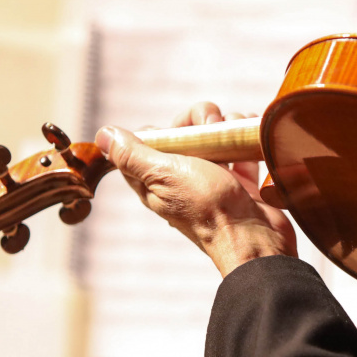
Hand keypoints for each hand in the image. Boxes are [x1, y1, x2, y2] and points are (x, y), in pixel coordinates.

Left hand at [95, 102, 296, 276]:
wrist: (254, 236)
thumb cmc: (207, 207)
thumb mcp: (164, 175)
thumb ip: (132, 154)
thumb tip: (102, 134)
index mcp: (155, 181)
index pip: (147, 143)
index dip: (161, 130)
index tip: (176, 131)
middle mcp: (182, 178)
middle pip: (184, 132)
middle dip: (199, 120)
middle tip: (211, 126)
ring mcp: (212, 178)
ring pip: (213, 135)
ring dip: (225, 126)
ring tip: (235, 136)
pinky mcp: (239, 180)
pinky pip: (238, 147)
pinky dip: (244, 139)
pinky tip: (250, 140)